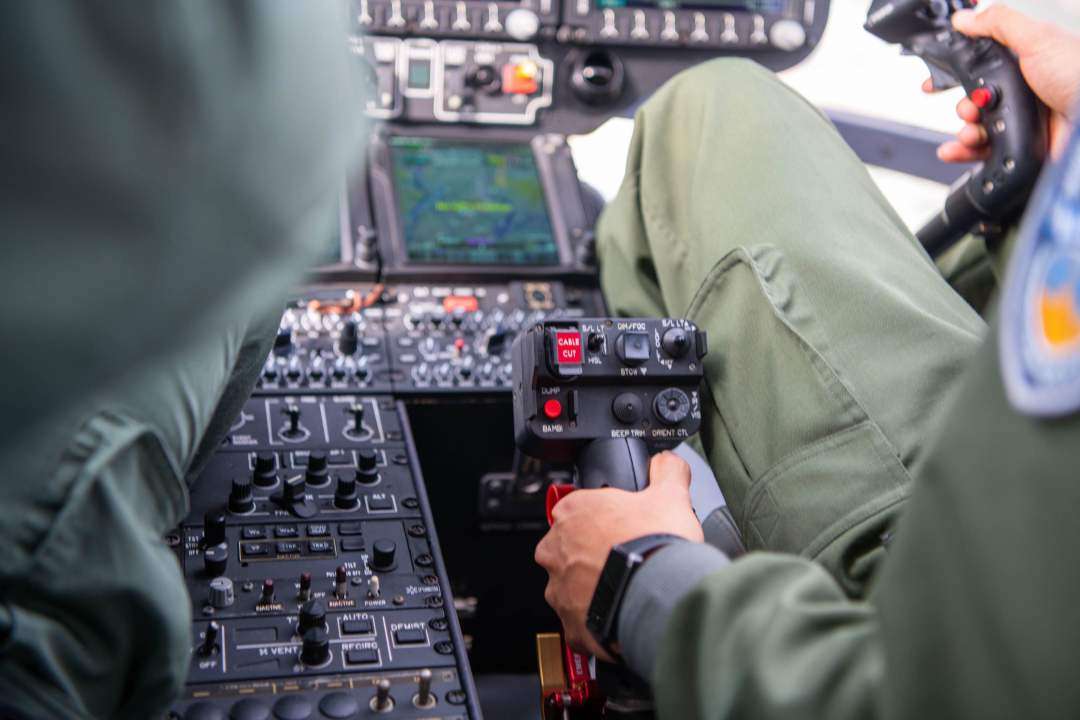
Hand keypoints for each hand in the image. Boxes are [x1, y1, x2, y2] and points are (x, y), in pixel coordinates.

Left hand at [533, 451, 704, 661]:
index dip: (602, 518)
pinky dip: (600, 620)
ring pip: (572, 587)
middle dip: (593, 554)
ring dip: (595, 588)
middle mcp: (557, 550)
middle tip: (625, 559)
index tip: (621, 528)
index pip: (577, 509)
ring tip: (627, 589)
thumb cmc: (656, 545)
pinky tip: (624, 613)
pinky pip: (583, 622)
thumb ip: (666, 471)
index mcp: (573, 512)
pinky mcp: (571, 625)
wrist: (660, 596)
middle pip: (570, 548)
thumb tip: (666, 461)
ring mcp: (559, 590)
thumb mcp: (669, 494)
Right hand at [925, 5, 1079, 162]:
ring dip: (965, 129)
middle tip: (969, 107)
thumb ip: (998, 24)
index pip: (981, 66)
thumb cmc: (1079, 76)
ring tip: (971, 129)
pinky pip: (983, 151)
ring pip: (976, 127)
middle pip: (974, 99)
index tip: (936, 81)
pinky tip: (958, 148)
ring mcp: (1020, 120)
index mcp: (1024, 63)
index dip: (956, 73)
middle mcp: (1022, 92)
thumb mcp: (1036, 39)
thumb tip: (965, 18)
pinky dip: (964, 151)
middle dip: (963, 105)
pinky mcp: (1019, 145)